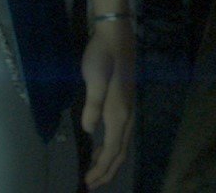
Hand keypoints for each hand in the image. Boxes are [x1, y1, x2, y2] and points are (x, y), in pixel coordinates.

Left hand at [80, 18, 135, 188]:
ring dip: (108, 160)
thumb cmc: (102, 56)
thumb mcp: (94, 78)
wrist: (115, 37)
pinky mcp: (121, 103)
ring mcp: (126, 110)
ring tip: (94, 169)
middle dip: (106, 170)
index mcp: (119, 113)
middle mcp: (126, 116)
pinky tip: (99, 144)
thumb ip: (93, 105)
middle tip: (90, 183)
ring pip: (120, 144)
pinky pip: (118, 133)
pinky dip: (109, 145)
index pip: (112, 150)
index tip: (89, 182)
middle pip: (119, 153)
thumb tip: (89, 131)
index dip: (102, 169)